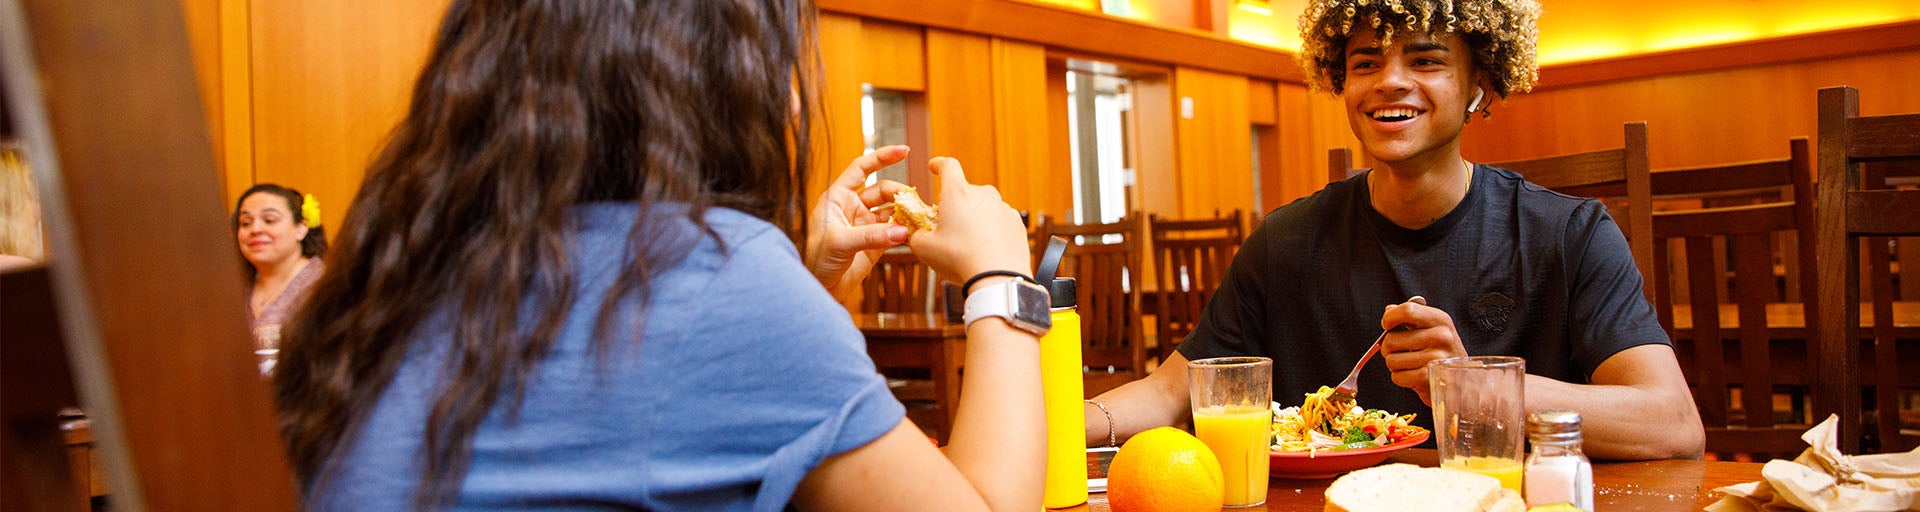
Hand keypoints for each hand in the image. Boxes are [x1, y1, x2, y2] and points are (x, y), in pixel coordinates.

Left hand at [805, 145, 912, 300]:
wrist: (818, 288)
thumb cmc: (815, 260)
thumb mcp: (839, 243)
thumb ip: (871, 236)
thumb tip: (901, 230)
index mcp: (838, 198)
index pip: (861, 168)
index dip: (881, 157)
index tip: (903, 151)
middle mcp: (852, 208)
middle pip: (882, 190)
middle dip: (899, 194)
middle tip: (912, 204)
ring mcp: (865, 225)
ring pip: (891, 211)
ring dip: (904, 213)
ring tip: (917, 218)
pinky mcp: (875, 243)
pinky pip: (895, 231)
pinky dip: (906, 231)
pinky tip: (914, 232)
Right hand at [906, 157, 1028, 283]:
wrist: (998, 279)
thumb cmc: (960, 261)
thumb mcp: (925, 249)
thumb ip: (915, 235)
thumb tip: (915, 233)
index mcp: (957, 193)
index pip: (948, 166)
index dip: (939, 164)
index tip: (935, 166)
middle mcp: (983, 194)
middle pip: (965, 192)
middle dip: (956, 206)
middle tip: (948, 229)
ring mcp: (1003, 207)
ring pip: (983, 208)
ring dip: (975, 219)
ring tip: (968, 246)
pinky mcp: (1016, 223)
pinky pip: (1000, 221)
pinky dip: (992, 231)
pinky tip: (986, 250)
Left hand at [1378, 300, 1467, 404]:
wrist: (1464, 383)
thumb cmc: (1442, 353)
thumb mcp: (1432, 329)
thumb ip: (1411, 317)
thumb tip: (1389, 310)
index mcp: (1441, 320)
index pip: (1407, 310)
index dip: (1390, 318)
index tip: (1387, 325)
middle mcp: (1441, 336)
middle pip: (1391, 339)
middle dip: (1388, 348)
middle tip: (1400, 351)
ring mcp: (1436, 358)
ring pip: (1391, 360)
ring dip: (1395, 364)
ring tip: (1411, 364)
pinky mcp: (1429, 377)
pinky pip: (1397, 376)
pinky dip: (1401, 378)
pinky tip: (1414, 376)